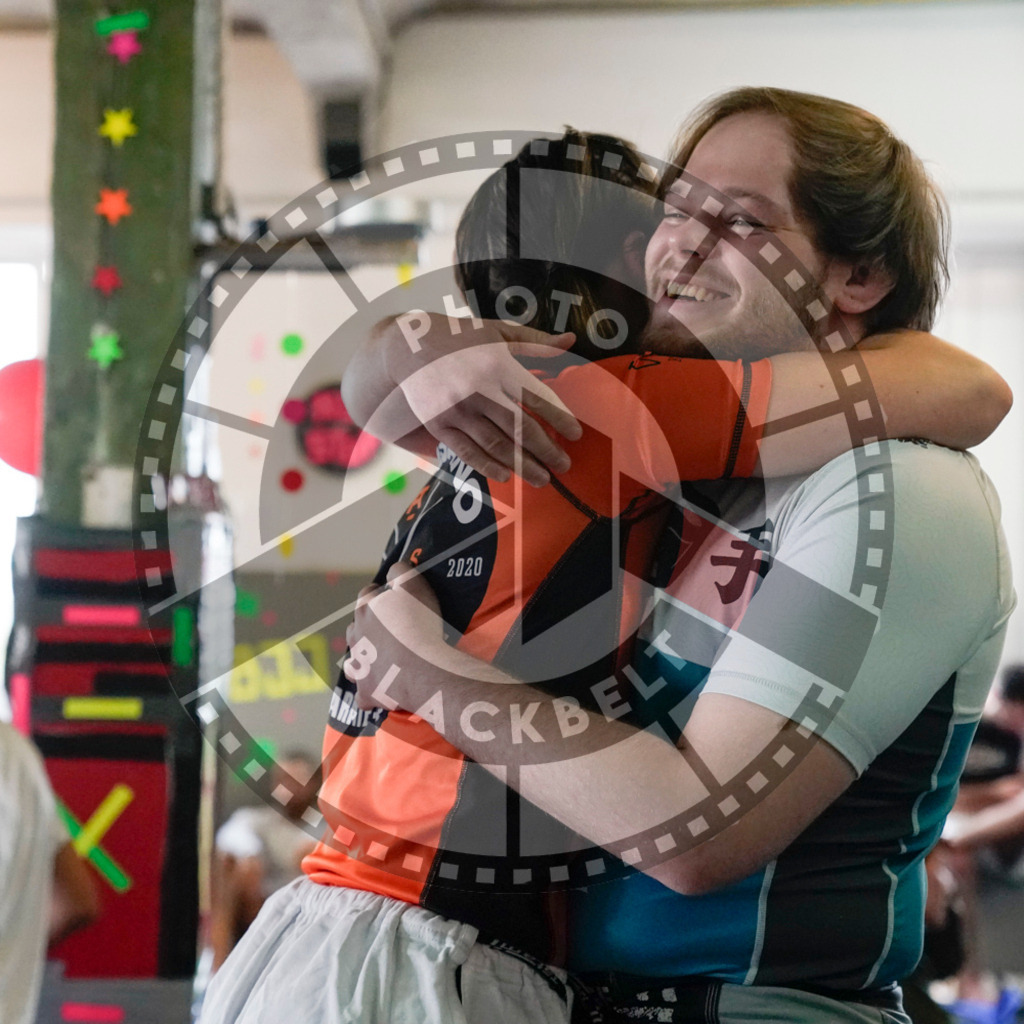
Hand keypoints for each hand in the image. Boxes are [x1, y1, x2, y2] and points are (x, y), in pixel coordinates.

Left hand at [345, 563, 445, 713]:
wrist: (422, 668)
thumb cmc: (420, 623)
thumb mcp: (414, 583)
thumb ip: (401, 571)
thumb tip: (395, 568)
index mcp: (366, 609)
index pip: (367, 594)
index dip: (380, 594)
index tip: (392, 598)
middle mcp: (356, 636)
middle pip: (356, 628)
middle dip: (369, 628)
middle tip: (391, 632)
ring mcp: (360, 666)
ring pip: (354, 662)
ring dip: (364, 661)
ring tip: (382, 662)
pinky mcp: (366, 692)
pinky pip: (364, 694)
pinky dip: (371, 692)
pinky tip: (383, 690)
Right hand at [377, 315, 582, 486]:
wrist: (407, 346)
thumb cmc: (459, 338)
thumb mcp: (497, 333)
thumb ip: (535, 341)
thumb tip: (570, 339)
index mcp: (499, 366)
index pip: (536, 397)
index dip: (559, 417)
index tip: (576, 434)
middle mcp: (480, 390)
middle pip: (520, 427)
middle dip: (546, 450)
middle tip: (564, 466)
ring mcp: (458, 411)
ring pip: (496, 444)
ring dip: (522, 465)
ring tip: (542, 479)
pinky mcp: (439, 425)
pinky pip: (467, 451)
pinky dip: (487, 466)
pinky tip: (505, 476)